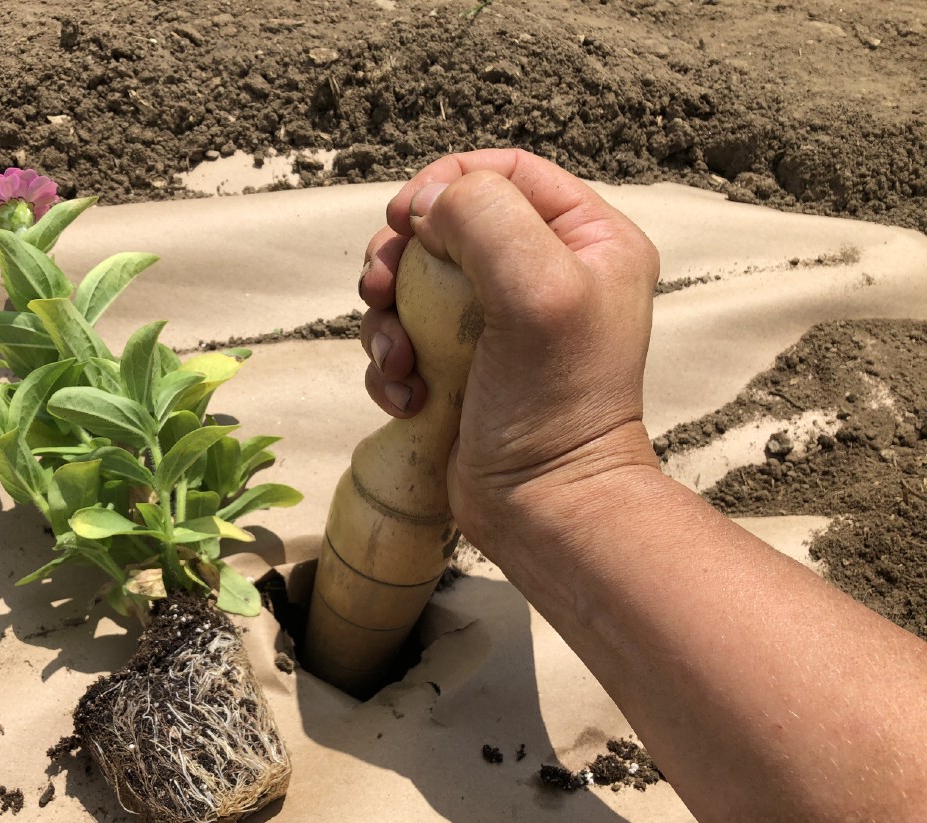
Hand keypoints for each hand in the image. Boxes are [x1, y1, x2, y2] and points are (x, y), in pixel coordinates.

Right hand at [358, 149, 661, 561]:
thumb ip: (485, 218)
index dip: (446, 182)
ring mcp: (495, 323)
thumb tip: (427, 204)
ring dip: (387, 317)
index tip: (406, 219)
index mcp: (586, 240)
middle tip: (380, 288)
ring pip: (412, 283)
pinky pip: (403, 340)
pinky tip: (409, 398)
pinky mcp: (458, 366)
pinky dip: (391, 365)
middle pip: (445, 224)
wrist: (542, 506)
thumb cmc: (554, 400)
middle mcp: (542, 273)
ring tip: (398, 360)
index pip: (506, 172)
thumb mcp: (536, 288)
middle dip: (400, 255)